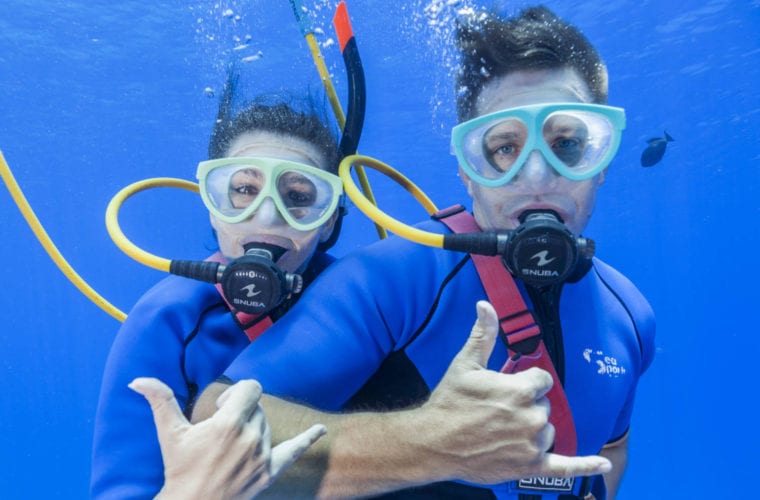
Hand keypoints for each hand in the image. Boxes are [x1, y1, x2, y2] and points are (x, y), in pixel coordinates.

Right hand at [129, 377, 326, 499]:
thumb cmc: (179, 469)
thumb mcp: (169, 433)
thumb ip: (159, 400)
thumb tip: (138, 380)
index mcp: (228, 423)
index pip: (251, 388)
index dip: (237, 393)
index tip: (223, 405)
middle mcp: (250, 437)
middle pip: (258, 407)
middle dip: (243, 410)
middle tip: (223, 428)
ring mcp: (262, 455)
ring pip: (268, 425)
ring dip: (254, 427)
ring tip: (233, 444)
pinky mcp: (269, 472)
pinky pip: (294, 451)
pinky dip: (309, 439)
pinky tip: (322, 431)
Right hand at [419, 301, 610, 483]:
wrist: (433, 443)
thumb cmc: (449, 403)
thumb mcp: (465, 364)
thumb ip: (483, 334)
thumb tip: (486, 304)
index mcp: (520, 390)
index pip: (541, 381)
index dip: (525, 382)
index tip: (506, 388)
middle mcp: (532, 417)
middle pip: (544, 406)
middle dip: (526, 406)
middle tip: (497, 411)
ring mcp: (533, 444)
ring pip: (547, 431)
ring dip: (532, 430)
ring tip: (502, 431)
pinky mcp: (530, 466)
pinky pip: (565, 466)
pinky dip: (584, 464)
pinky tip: (602, 462)